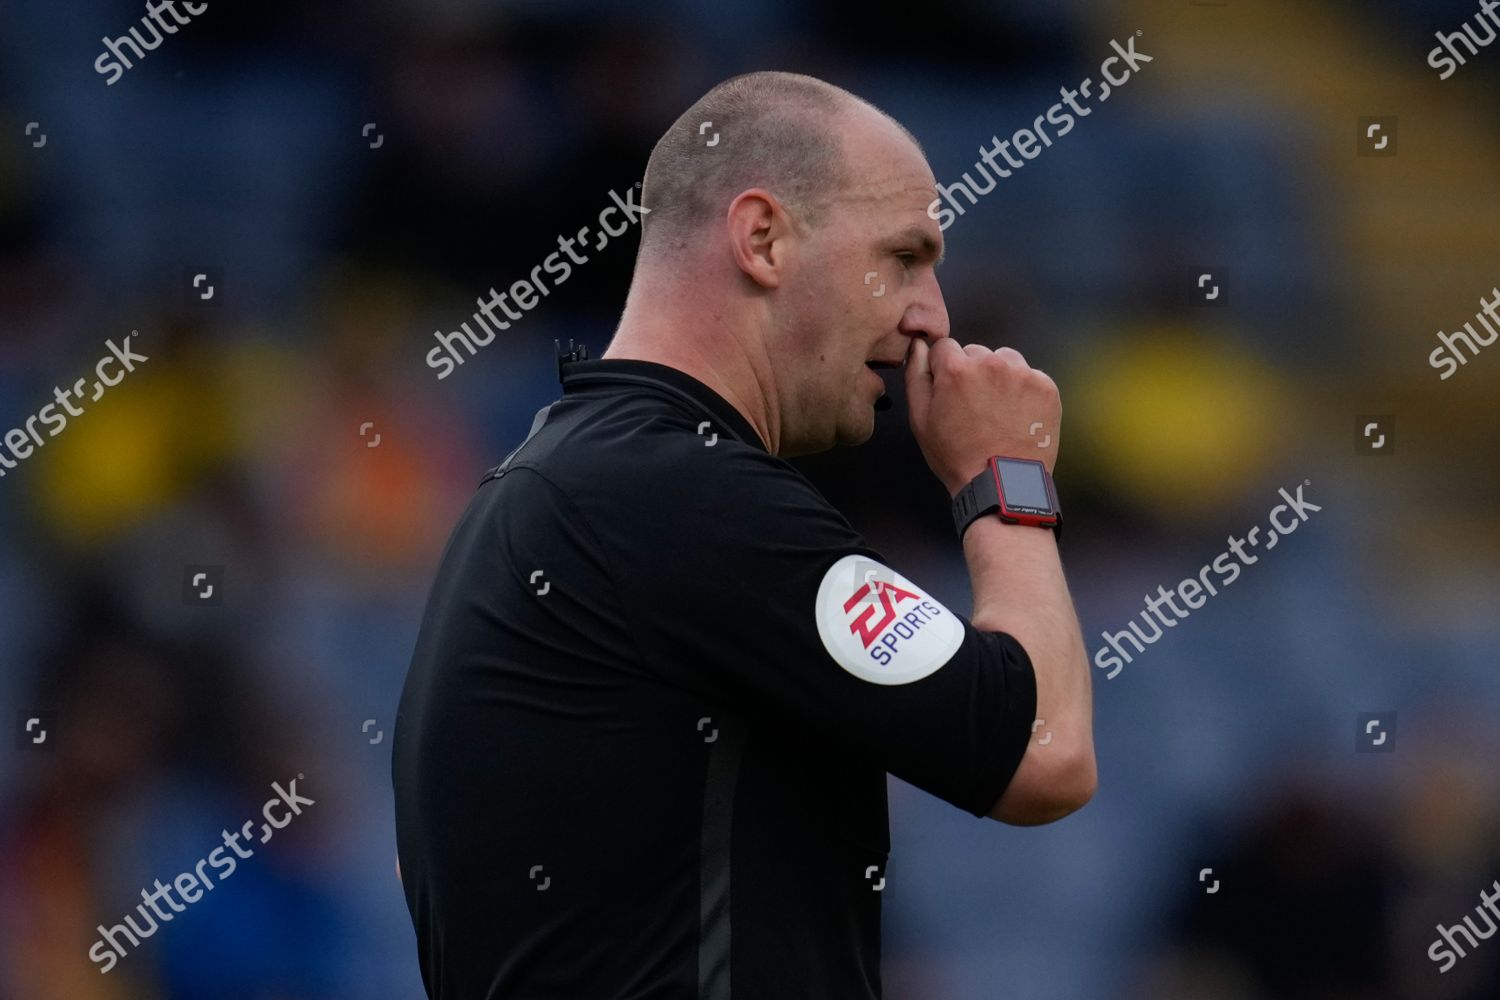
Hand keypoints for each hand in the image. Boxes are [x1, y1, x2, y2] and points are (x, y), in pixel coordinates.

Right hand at [904, 336, 1060, 495]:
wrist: (1002, 485)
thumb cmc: (957, 456)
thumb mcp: (921, 420)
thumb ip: (916, 375)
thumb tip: (918, 345)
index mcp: (956, 369)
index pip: (944, 347)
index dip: (943, 369)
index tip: (950, 391)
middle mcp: (991, 364)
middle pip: (975, 352)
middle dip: (972, 372)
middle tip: (974, 407)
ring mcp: (1022, 374)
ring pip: (1004, 360)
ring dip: (998, 376)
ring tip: (996, 411)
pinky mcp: (1045, 386)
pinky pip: (1029, 375)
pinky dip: (1023, 390)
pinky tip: (1015, 415)